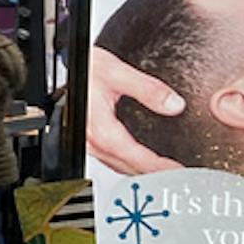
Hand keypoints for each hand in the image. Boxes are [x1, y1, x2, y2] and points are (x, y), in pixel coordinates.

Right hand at [85, 46, 184, 174]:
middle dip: (153, 174)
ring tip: (162, 172)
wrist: (64, 67)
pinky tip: (137, 163)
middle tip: (176, 176)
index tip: (178, 171)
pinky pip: (108, 160)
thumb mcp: (118, 72)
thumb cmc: (85, 69)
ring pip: (117, 167)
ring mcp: (87, 143)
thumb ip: (148, 89)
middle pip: (127, 167)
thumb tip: (174, 105)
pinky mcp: (86, 141)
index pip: (136, 157)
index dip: (160, 167)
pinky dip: (126, 165)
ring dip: (140, 172)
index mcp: (102, 128)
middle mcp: (92, 140)